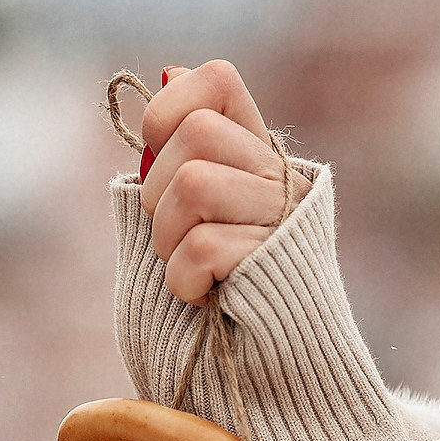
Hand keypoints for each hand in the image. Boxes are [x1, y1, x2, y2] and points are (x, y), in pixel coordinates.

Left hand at [135, 60, 305, 303]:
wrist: (264, 367)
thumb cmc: (214, 291)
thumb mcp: (187, 214)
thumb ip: (180, 154)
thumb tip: (168, 74)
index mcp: (255, 153)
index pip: (218, 81)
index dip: (171, 108)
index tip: (158, 152)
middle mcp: (276, 174)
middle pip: (196, 133)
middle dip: (158, 191)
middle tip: (174, 235)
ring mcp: (281, 214)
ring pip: (193, 183)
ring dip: (167, 238)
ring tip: (187, 267)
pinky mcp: (274, 259)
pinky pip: (201, 246)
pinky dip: (183, 279)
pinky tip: (203, 295)